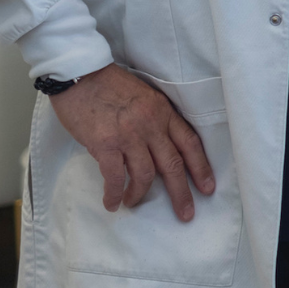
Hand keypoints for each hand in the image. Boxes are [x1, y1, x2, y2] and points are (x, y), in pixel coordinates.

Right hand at [50, 64, 214, 220]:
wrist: (80, 73)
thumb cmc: (108, 84)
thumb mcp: (143, 96)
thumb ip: (154, 119)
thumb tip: (157, 148)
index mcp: (162, 111)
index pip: (189, 142)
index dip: (200, 167)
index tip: (208, 187)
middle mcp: (150, 124)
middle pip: (173, 164)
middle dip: (182, 192)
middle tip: (186, 214)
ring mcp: (129, 134)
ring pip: (145, 175)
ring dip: (140, 194)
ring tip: (133, 202)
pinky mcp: (106, 144)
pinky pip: (115, 177)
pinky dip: (115, 194)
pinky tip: (112, 202)